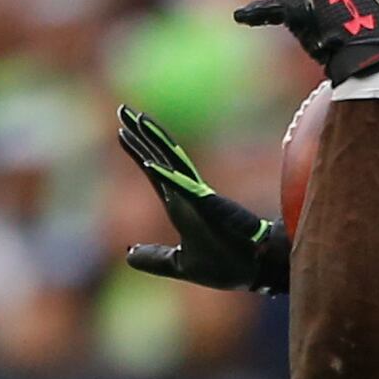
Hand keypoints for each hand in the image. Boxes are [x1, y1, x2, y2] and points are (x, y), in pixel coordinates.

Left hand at [117, 104, 288, 292]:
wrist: (255, 269)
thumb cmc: (225, 264)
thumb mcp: (180, 265)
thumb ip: (154, 259)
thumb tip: (128, 255)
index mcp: (181, 205)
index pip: (155, 171)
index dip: (139, 151)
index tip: (122, 132)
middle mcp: (187, 194)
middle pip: (160, 157)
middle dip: (141, 134)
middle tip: (123, 109)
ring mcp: (198, 197)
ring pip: (171, 162)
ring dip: (153, 141)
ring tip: (135, 119)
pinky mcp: (208, 207)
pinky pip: (184, 189)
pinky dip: (166, 176)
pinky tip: (149, 162)